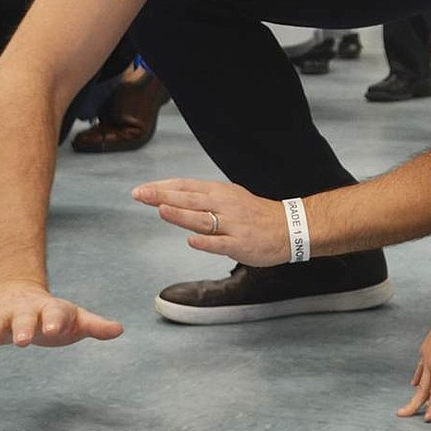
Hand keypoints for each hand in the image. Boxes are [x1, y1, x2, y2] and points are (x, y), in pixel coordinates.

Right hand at [0, 281, 122, 351]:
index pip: (55, 313)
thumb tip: (120, 330)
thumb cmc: (52, 314)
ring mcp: (4, 317)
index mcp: (51, 310)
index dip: (55, 320)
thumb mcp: (75, 318)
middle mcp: (26, 312)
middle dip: (23, 328)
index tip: (56, 328)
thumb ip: (95, 325)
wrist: (18, 294)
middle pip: (25, 319)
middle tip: (23, 341)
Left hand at [132, 178, 288, 265]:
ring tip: (161, 209)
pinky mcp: (241, 244)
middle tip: (140, 194)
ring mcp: (233, 225)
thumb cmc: (256, 215)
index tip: (142, 189)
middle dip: (163, 196)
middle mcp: (226, 206)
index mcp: (221, 193)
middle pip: (191, 199)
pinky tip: (192, 241)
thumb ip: (203, 200)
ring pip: (204, 219)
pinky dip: (206, 242)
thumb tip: (173, 199)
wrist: (290, 228)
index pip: (188, 186)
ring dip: (182, 214)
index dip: (164, 187)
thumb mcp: (230, 198)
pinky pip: (221, 243)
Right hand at [396, 308, 430, 421]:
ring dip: (416, 394)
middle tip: (402, 415)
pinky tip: (414, 382)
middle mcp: (430, 361)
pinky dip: (417, 378)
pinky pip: (420, 368)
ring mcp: (427, 355)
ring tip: (408, 406)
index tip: (428, 419)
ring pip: (421, 380)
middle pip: (423, 388)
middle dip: (414, 403)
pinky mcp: (428, 348)